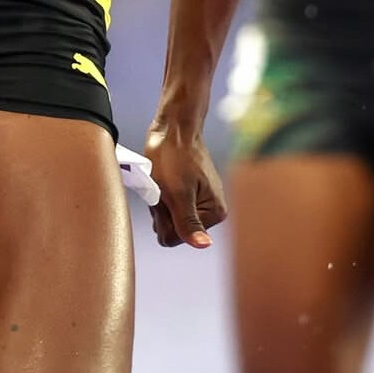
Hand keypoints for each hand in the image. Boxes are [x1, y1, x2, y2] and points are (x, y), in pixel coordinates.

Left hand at [143, 101, 227, 248]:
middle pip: (172, 229)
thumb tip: (204, 245)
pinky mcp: (188, 192)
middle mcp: (210, 210)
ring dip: (159, 202)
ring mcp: (199, 201)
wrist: (172, 126)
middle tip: (163, 186)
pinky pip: (167, 205)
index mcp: (214, 213)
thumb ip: (187, 222)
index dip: (164, 218)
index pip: (176, 238)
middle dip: (161, 211)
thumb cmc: (173, 154)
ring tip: (163, 181)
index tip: (167, 195)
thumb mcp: (177, 192)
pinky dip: (160, 195)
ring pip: (167, 218)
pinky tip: (163, 180)